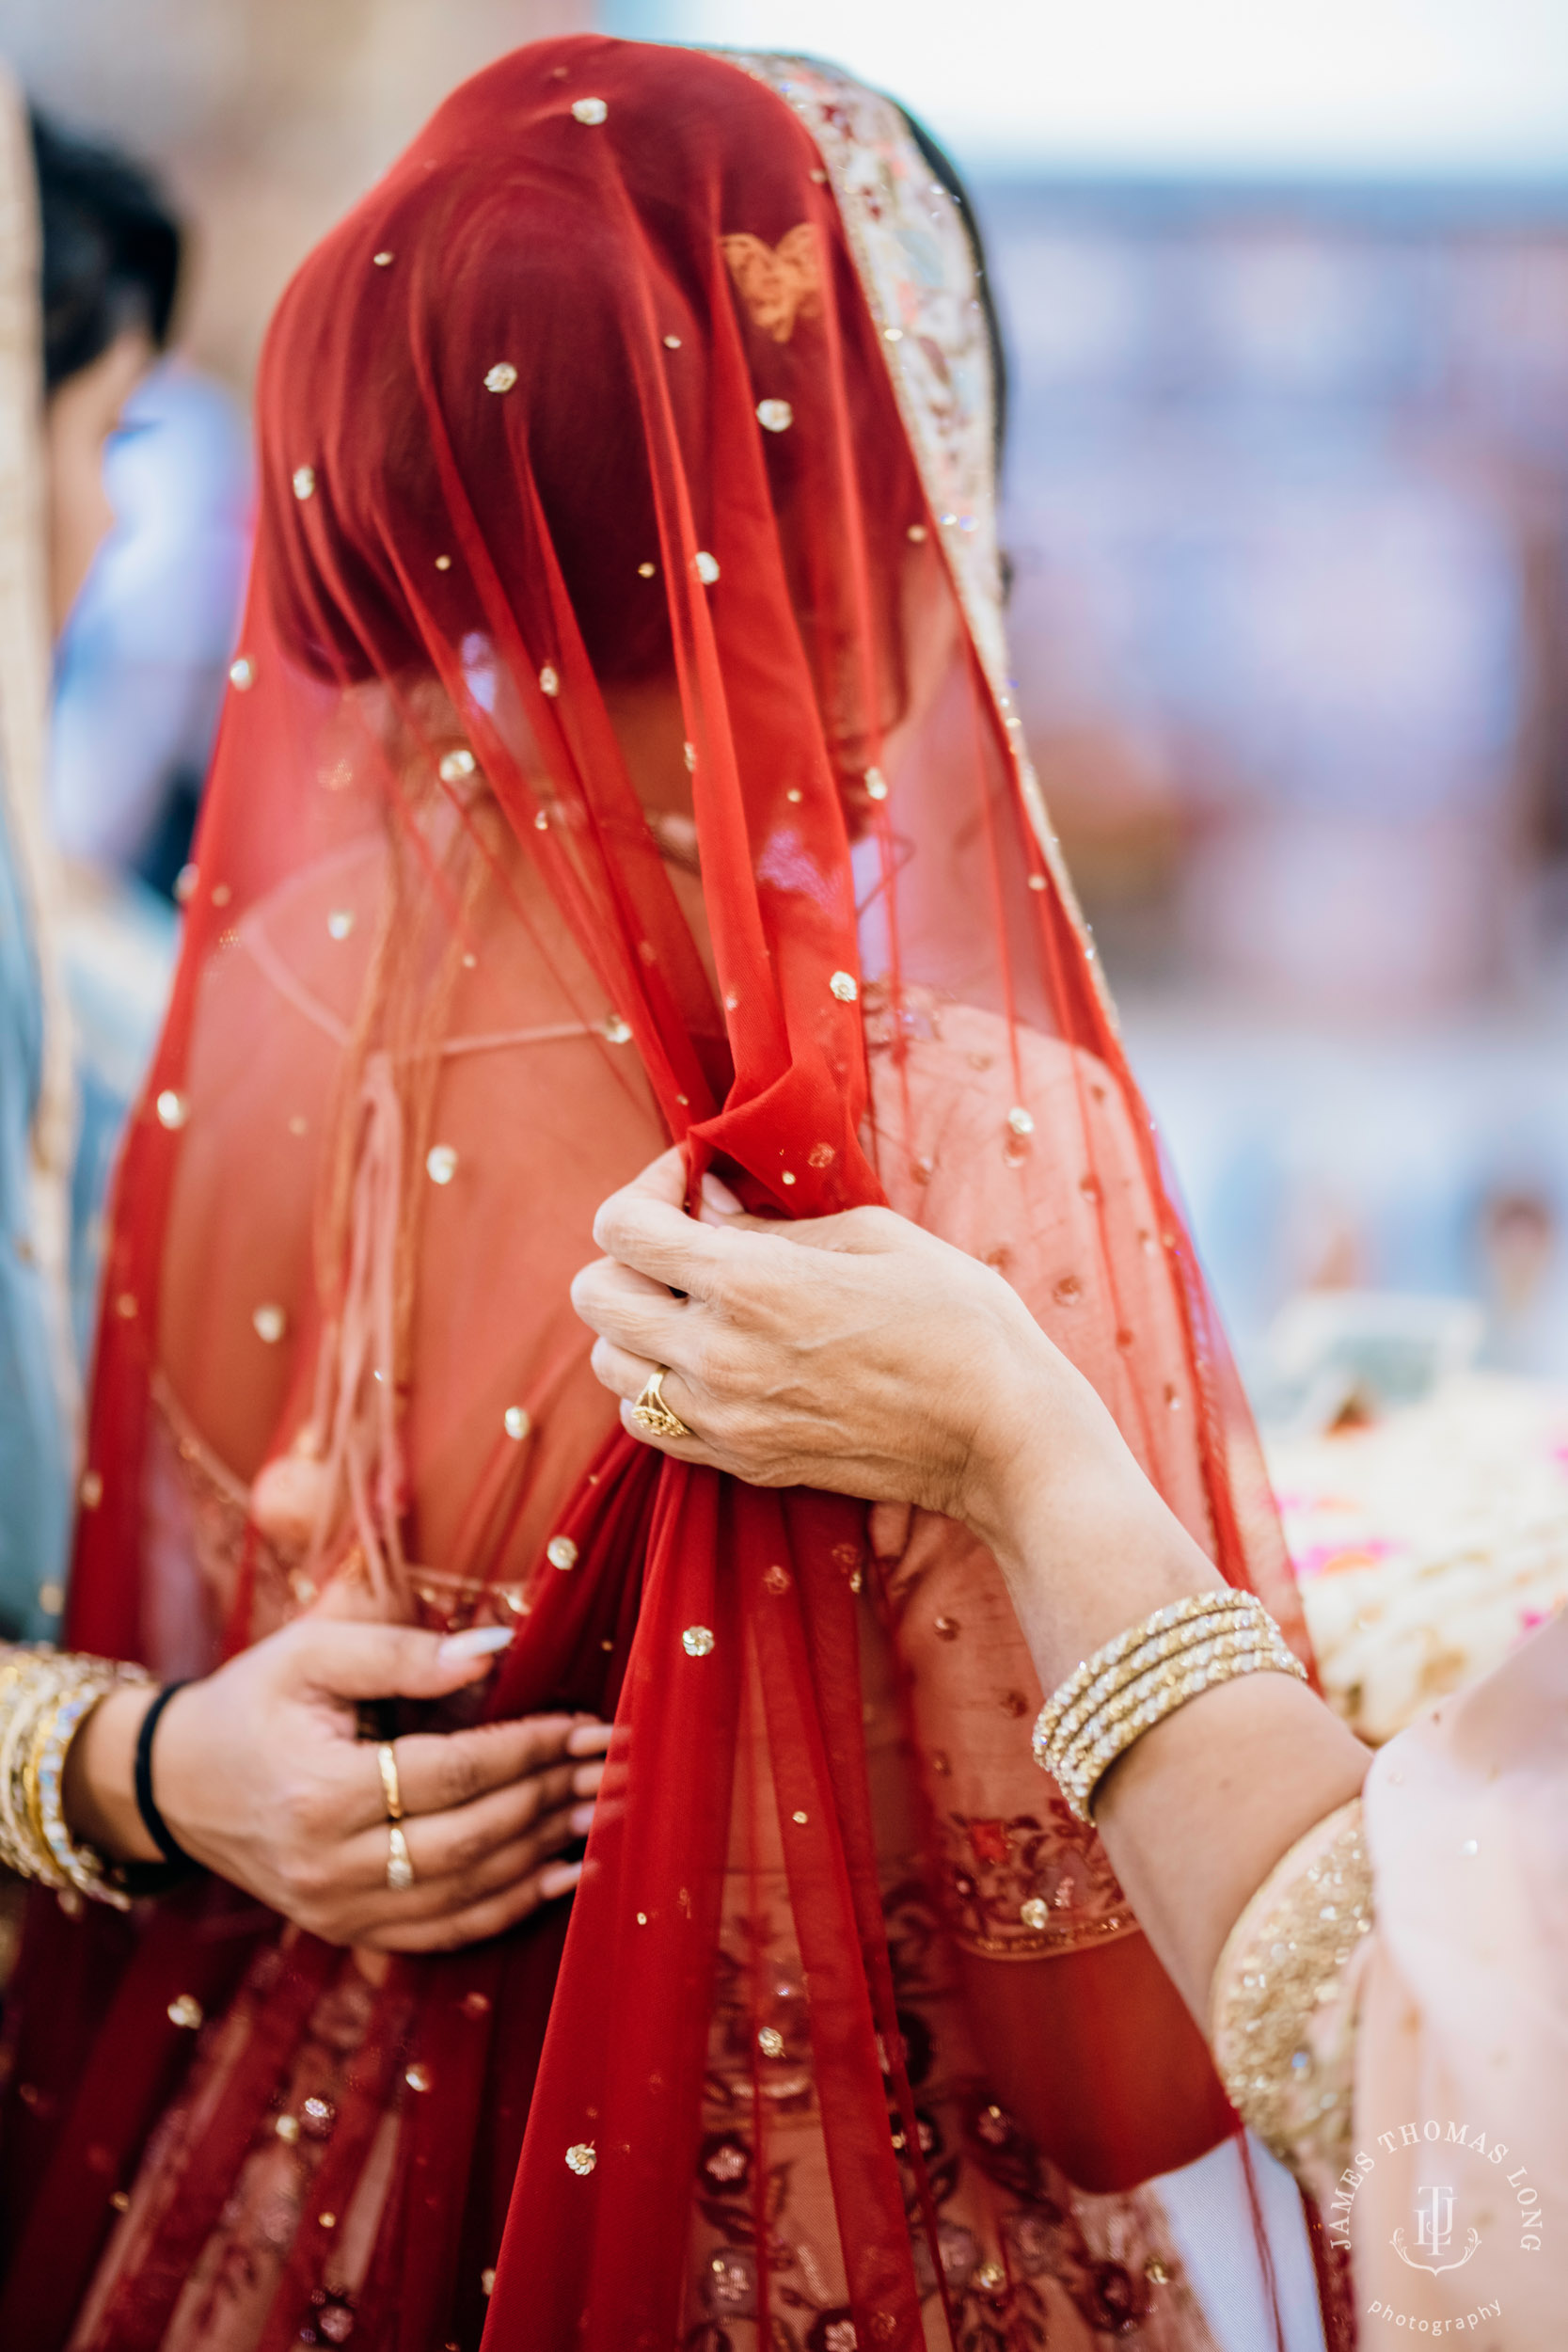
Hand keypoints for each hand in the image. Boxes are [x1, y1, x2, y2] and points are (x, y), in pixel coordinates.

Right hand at [66, 1620, 609, 1952]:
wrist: (175, 1783)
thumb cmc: (252, 1702)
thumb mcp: (311, 1653)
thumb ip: (402, 1653)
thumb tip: (497, 1650)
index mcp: (318, 1791)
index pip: (451, 1773)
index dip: (527, 1749)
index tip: (586, 1723)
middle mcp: (328, 1865)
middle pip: (469, 1839)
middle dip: (552, 1799)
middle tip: (617, 1767)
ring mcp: (337, 1910)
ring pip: (465, 1893)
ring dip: (545, 1852)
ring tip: (606, 1813)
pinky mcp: (346, 1932)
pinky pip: (442, 1931)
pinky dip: (509, 1906)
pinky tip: (563, 1875)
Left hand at [571, 1147, 1109, 1550]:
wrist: (1001, 1434)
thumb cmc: (958, 1318)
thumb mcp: (873, 1236)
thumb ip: (772, 1223)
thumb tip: (708, 1209)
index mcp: (750, 1283)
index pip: (621, 1227)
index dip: (646, 1187)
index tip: (690, 1180)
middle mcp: (718, 1355)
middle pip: (595, 1295)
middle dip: (628, 1254)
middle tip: (687, 1242)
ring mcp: (723, 1419)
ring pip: (610, 1364)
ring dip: (636, 1324)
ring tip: (696, 1305)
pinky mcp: (741, 1461)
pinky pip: (646, 1422)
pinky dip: (656, 1385)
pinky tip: (709, 1361)